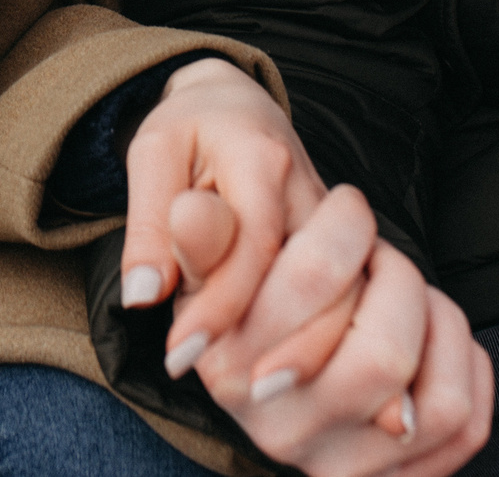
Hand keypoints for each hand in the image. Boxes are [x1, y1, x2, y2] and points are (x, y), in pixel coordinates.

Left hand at [118, 59, 331, 372]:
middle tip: (225, 387)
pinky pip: (356, 304)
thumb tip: (142, 297)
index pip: (252, 244)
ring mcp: (337, 222)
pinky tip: (302, 383)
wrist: (236, 106)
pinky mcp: (350, 246)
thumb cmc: (188, 133)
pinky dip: (335, 349)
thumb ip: (149, 227)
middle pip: (320, 278)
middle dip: (274, 342)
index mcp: (260, 156)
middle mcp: (310, 189)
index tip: (179, 354)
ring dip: (309, 356)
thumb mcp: (152, 158)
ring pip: (350, 299)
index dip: (216, 307)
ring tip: (256, 393)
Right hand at [179, 192, 489, 476]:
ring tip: (404, 296)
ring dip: (437, 325)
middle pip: (385, 358)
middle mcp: (285, 434)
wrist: (266, 364)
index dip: (346, 225)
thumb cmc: (246, 295)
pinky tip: (429, 333)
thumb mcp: (210, 263)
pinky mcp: (395, 476)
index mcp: (232, 374)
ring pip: (437, 402)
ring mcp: (343, 465)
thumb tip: (193, 208)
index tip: (343, 208)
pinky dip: (462, 364)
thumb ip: (206, 237)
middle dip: (398, 280)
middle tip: (376, 256)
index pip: (315, 281)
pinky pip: (466, 423)